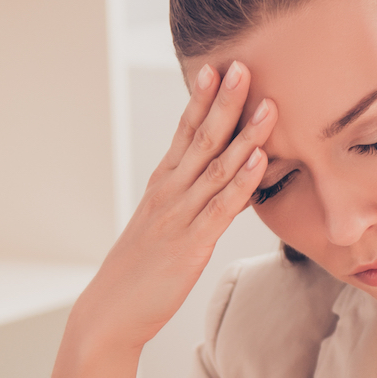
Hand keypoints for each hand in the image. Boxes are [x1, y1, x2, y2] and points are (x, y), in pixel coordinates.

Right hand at [35, 62, 275, 377]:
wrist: (110, 313)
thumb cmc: (140, 273)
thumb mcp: (164, 227)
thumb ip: (189, 201)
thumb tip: (219, 182)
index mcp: (162, 186)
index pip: (183, 132)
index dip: (201, 98)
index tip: (216, 65)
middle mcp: (169, 194)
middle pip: (201, 138)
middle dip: (224, 101)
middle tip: (244, 64)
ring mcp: (179, 217)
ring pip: (215, 166)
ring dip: (243, 133)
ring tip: (266, 104)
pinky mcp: (191, 245)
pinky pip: (220, 207)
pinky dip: (241, 181)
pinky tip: (259, 160)